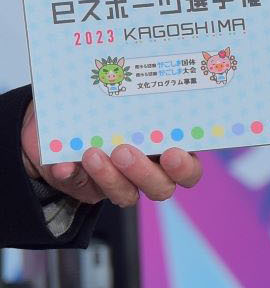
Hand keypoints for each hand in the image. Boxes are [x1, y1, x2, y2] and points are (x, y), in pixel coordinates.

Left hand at [21, 100, 202, 206]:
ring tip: (92, 154)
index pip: (189, 168)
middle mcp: (149, 170)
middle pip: (162, 187)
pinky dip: (73, 176)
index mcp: (168, 148)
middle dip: (144, 173)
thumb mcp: (119, 97)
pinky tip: (64, 165)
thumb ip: (127, 97)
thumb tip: (135, 92)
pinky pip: (83, 190)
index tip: (172, 153)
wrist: (62, 124)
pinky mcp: (89, 189)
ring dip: (110, 177)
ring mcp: (120, 183)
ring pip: (127, 194)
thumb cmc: (105, 105)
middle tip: (124, 151)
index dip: (185, 167)